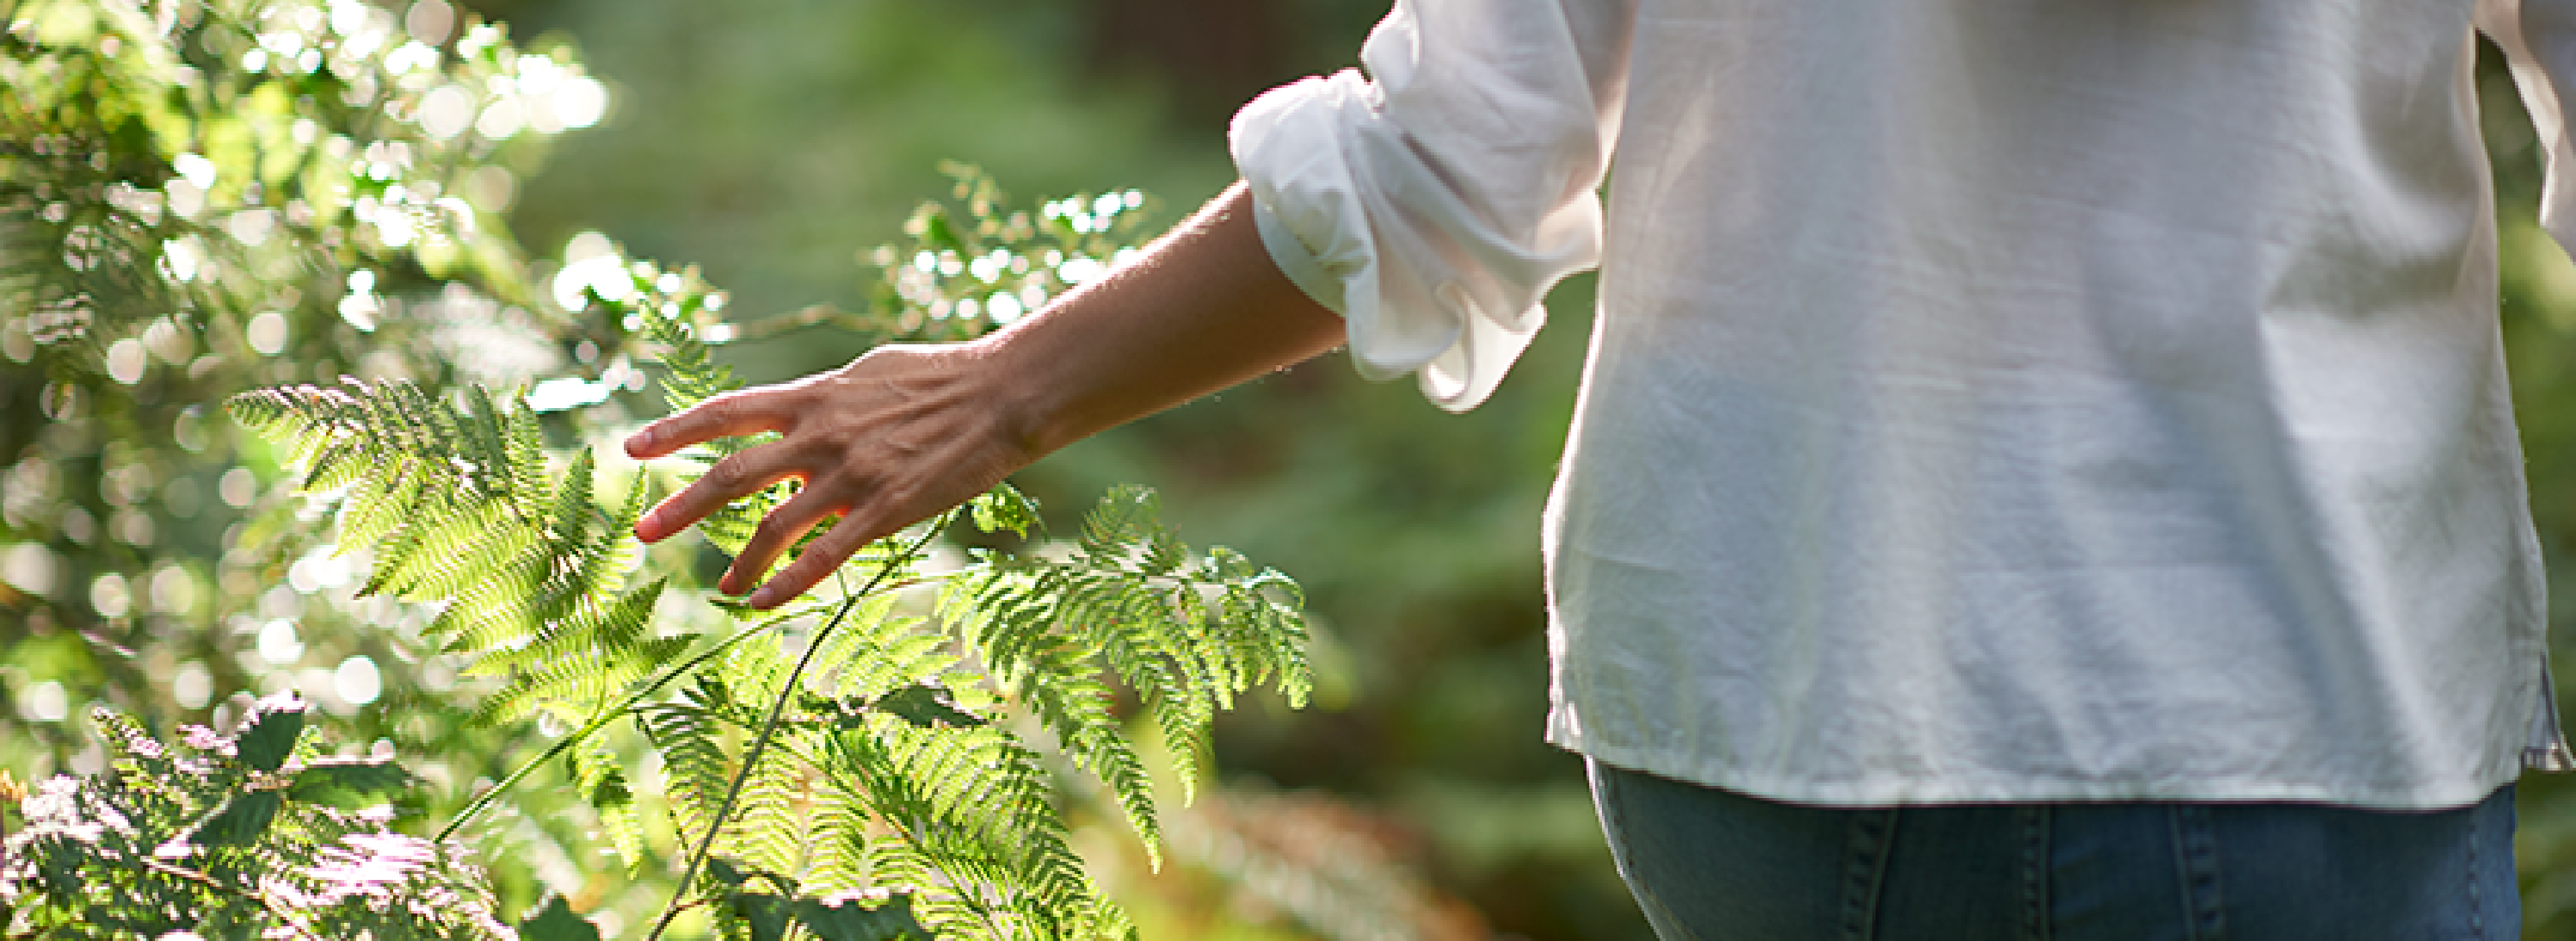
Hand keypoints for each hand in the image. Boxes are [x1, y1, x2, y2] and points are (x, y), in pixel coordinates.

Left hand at [624, 341, 1035, 607]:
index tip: (632, 448)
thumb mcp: (866, 375)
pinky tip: (762, 604)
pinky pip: (825, 556)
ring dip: (740, 561)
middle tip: (642, 533)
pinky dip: (788, 584)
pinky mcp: (886, 510)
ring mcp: (852, 475)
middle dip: (682, 506)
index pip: (727, 412)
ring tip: (719, 587)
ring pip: (775, 526)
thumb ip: (822, 402)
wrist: (1001, 396)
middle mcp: (820, 436)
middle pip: (733, 475)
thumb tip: (793, 425)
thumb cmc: (938, 378)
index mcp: (812, 396)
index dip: (675, 431)